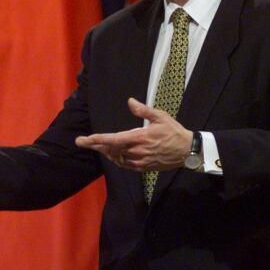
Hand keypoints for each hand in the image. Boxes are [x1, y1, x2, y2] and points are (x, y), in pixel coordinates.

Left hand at [75, 98, 192, 171]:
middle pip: (110, 150)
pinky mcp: (143, 167)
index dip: (96, 140)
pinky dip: (116, 159)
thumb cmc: (174, 131)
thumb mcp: (160, 116)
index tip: (83, 140)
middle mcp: (137, 151)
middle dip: (95, 145)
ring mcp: (140, 161)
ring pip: (116, 158)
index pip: (112, 139)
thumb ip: (143, 110)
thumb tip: (130, 101)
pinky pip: (125, 164)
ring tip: (96, 145)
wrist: (187, 151)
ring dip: (105, 151)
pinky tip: (112, 154)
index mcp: (139, 138)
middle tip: (82, 142)